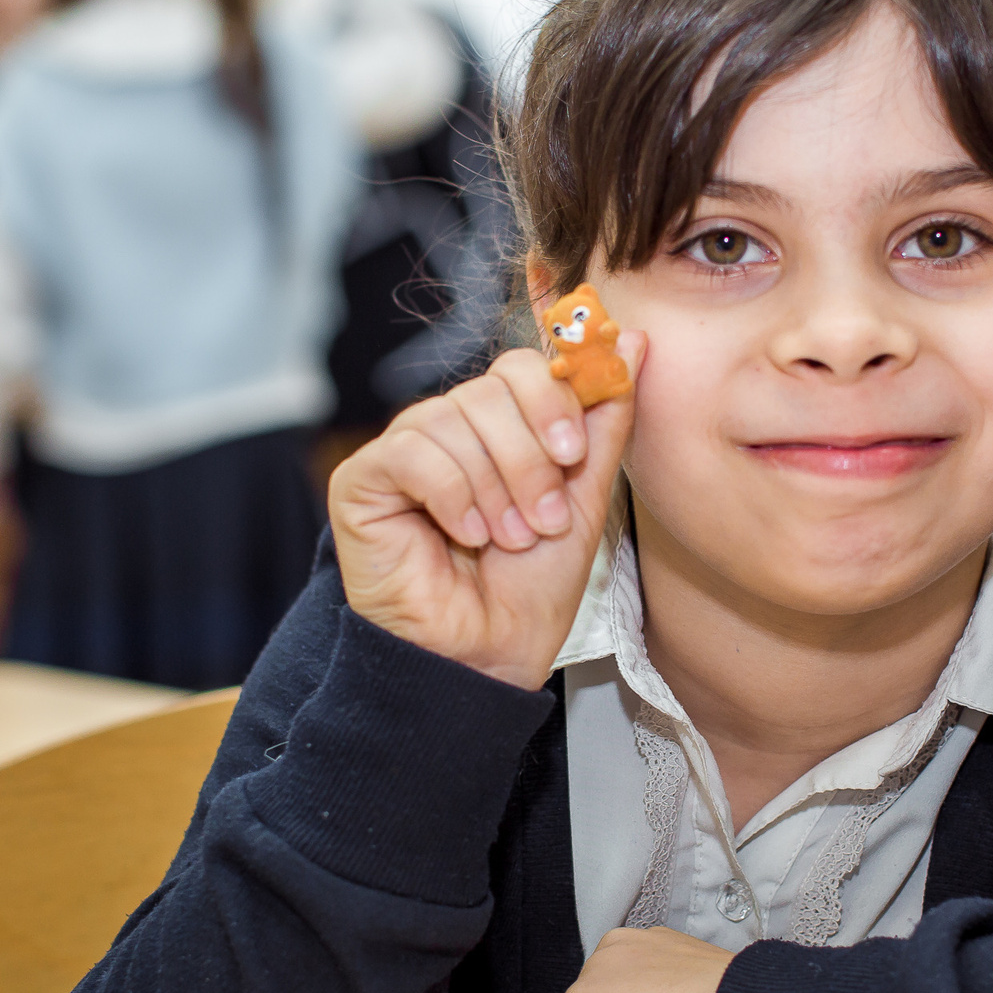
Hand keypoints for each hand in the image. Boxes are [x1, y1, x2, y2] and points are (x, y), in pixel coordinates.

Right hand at [328, 331, 644, 689]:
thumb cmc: (531, 587)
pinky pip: (410, 452)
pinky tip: (464, 536)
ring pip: (452, 419)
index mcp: (499, 427)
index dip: (552, 401)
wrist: (489, 654)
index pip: (520, 367)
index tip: (573, 457)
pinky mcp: (361, 481)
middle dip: (528, 460)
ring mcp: (404, 451)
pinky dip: (450, 496)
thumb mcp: (585, 496)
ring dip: (494, 489)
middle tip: (542, 521)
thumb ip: (604, 418)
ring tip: (504, 540)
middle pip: (489, 390)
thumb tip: (631, 339)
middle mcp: (449, 428)